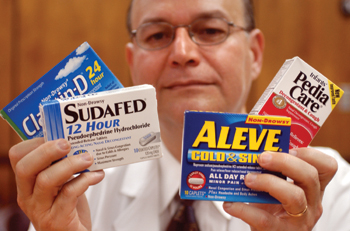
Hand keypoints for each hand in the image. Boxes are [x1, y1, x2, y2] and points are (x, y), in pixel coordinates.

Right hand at [9, 138, 104, 230]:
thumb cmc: (68, 207)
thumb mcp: (61, 183)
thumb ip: (64, 165)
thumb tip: (80, 138)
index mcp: (27, 184)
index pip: (18, 158)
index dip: (36, 142)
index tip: (58, 135)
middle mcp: (29, 197)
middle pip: (26, 168)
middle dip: (47, 151)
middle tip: (67, 143)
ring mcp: (41, 210)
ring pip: (47, 181)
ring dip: (70, 164)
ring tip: (89, 158)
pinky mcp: (58, 220)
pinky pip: (68, 195)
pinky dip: (85, 181)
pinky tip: (97, 175)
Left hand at [223, 148, 337, 230]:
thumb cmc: (271, 207)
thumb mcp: (278, 187)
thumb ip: (271, 170)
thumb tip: (248, 148)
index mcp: (313, 187)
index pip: (326, 167)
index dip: (310, 154)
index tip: (288, 147)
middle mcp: (312, 203)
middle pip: (309, 176)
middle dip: (284, 162)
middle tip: (261, 157)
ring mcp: (299, 220)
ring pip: (294, 197)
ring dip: (268, 182)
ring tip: (247, 179)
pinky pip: (264, 220)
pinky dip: (244, 209)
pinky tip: (230, 204)